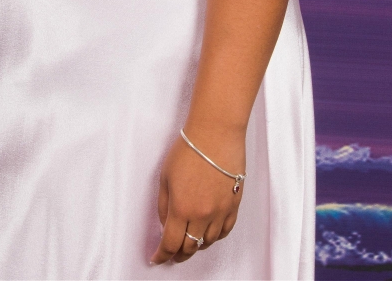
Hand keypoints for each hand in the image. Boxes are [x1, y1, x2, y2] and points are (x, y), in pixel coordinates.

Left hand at [149, 129, 244, 265]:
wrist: (216, 133)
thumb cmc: (189, 148)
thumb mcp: (165, 176)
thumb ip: (164, 205)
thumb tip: (165, 223)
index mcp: (182, 208)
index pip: (171, 244)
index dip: (162, 255)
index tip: (157, 258)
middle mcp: (203, 215)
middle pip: (190, 247)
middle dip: (178, 254)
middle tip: (172, 254)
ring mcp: (221, 211)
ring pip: (208, 242)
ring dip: (197, 246)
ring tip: (189, 242)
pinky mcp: (234, 204)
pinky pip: (225, 231)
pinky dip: (215, 237)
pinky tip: (209, 234)